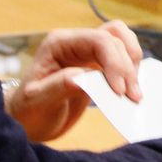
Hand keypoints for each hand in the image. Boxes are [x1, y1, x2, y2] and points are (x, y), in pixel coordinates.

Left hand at [5, 20, 141, 141]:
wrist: (28, 123)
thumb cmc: (28, 111)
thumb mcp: (38, 101)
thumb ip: (59, 86)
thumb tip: (82, 78)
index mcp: (59, 44)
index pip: (98, 40)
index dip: (114, 62)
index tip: (119, 90)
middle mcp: (76, 42)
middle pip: (115, 38)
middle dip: (127, 66)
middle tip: (133, 96)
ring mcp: (88, 52)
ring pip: (122, 40)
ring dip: (133, 63)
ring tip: (134, 91)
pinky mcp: (98, 65)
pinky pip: (122, 57)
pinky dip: (131, 70)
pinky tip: (131, 88)